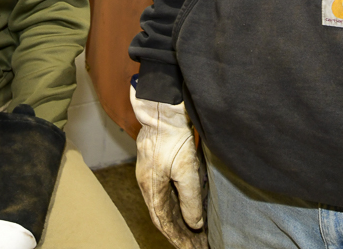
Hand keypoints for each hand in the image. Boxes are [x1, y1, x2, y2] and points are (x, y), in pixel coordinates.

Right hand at [130, 84, 207, 248]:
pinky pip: (165, 193)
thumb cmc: (172, 136)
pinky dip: (176, 206)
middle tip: (195, 246)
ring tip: (193, 234)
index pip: (163, 222)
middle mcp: (147, 183)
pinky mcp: (156, 165)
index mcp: (150, 187)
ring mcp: (150, 174)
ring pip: (164, 205)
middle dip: (179, 234)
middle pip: (162, 216)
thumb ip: (190, 199)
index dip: (177, 238)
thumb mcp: (186, 170)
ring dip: (178, 221)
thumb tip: (194, 223)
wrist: (162, 108)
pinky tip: (185, 209)